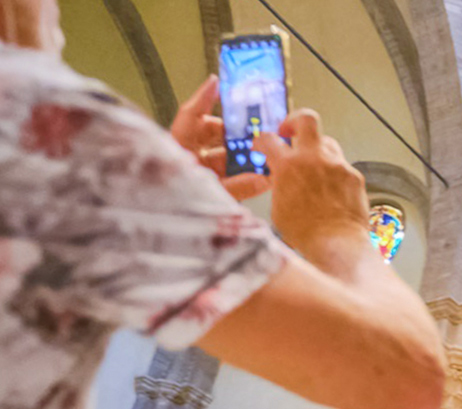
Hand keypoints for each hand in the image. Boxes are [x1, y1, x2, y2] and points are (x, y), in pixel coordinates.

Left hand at [169, 76, 269, 200]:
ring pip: (220, 156)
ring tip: (264, 158)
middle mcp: (183, 157)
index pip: (190, 116)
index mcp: (175, 150)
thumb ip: (236, 188)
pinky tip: (260, 179)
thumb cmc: (168, 208)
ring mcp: (191, 172)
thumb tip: (263, 179)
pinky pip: (224, 177)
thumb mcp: (207, 195)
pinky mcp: (199, 188)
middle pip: (210, 134)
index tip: (218, 82)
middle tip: (257, 133)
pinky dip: (241, 177)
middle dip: (235, 133)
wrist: (155, 233)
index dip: (204, 98)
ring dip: (242, 157)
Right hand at [255, 109, 369, 259]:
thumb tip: (280, 176)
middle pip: (306, 119)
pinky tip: (332, 189)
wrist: (337, 244)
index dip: (261, 140)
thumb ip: (279, 183)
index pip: (268, 139)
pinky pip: (342, 166)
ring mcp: (337, 165)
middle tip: (290, 132)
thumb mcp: (278, 207)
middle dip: (295, 121)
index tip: (262, 145)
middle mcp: (313, 158)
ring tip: (314, 167)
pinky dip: (334, 173)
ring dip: (318, 151)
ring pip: (327, 143)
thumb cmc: (306, 233)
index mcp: (287, 165)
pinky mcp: (354, 176)